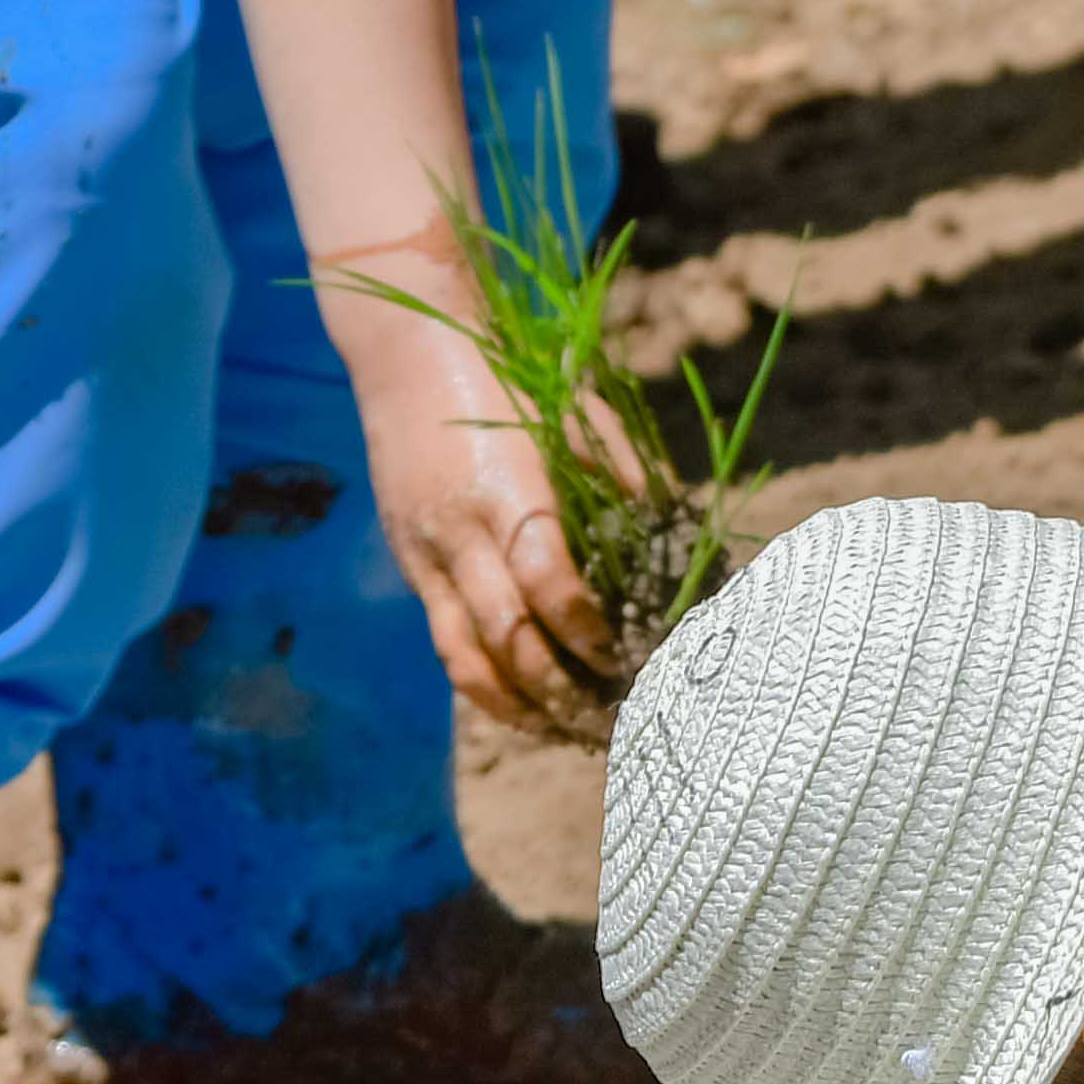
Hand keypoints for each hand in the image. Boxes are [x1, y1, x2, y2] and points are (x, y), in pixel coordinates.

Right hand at [329, 305, 623, 740]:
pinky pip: (443, 639)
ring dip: (511, 706)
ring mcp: (424, 553)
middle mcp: (459, 533)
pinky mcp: (407, 562)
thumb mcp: (578, 416)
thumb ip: (627, 482)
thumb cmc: (508, 381)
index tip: (626, 659)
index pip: (548, 586)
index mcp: (507, 493)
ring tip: (559, 731)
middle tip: (605, 720)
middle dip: (557, 689)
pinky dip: (481, 679)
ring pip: (461, 657)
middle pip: (506, 638)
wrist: (406, 352)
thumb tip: (677, 544)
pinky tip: (521, 699)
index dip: (588, 633)